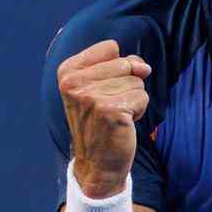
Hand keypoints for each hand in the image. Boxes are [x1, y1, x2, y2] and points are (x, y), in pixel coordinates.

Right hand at [56, 40, 151, 198]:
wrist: (96, 163)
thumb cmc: (101, 121)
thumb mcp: (101, 86)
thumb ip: (122, 65)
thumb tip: (144, 68)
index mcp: (67, 71)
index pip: (110, 48)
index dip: (117, 67)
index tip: (103, 89)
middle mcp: (74, 83)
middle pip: (125, 63)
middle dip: (127, 85)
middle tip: (110, 106)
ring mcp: (90, 97)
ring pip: (136, 82)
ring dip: (132, 100)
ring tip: (115, 116)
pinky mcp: (109, 111)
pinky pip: (142, 98)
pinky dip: (139, 111)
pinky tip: (122, 124)